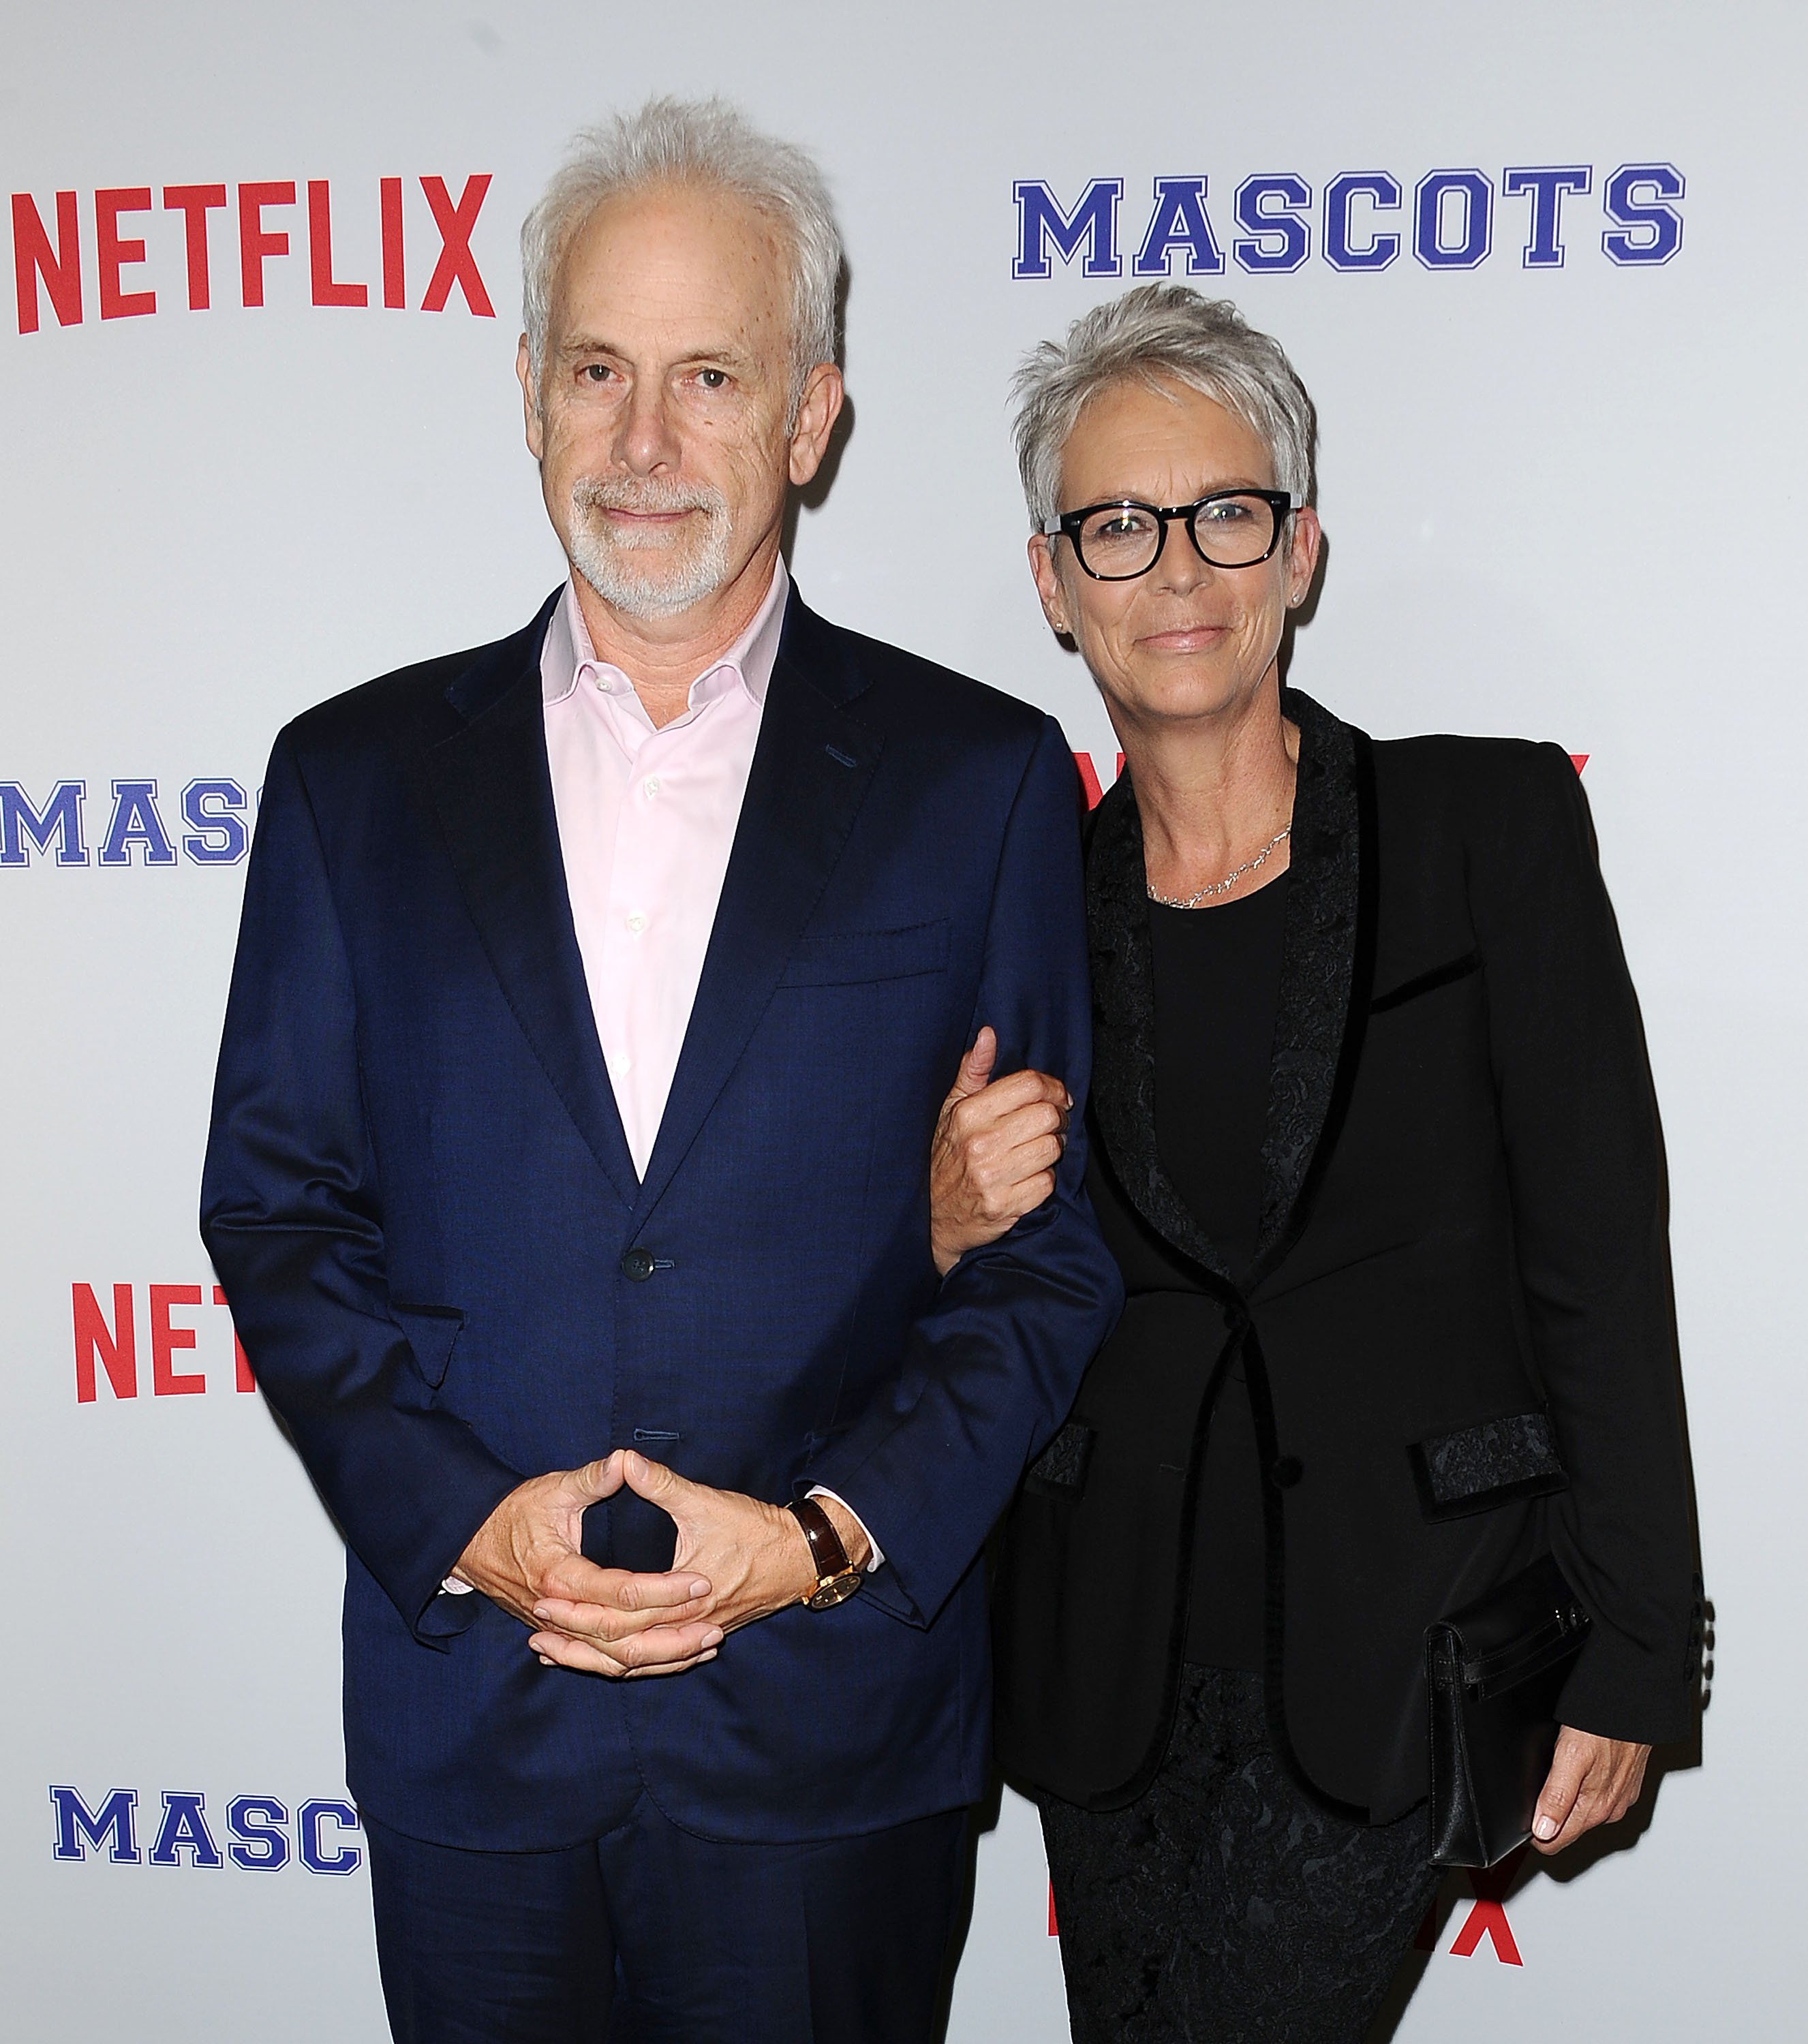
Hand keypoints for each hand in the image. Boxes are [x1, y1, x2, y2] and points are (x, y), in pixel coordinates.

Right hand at [455, 1452, 723, 1678]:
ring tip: (705, 1645)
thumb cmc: (513, 1512)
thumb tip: (625, 1460)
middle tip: (713, 1618)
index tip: (700, 1579)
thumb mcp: (552, 1489)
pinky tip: (671, 1660)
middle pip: (622, 1636)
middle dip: (671, 1631)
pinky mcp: (561, 1635)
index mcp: (560, 1575)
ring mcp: (558, 1629)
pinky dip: (638, 1664)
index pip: (620, 1592)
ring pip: (615, 1658)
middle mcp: (559, 1611)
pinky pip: (602, 1662)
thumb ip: (591, 1478)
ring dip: (662, 1655)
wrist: (471, 1542)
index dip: (663, 1589)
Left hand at [529, 1453, 871, 1674]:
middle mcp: (685, 1623)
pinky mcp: (701, 1634)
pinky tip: (603, 1659)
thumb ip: (660, 1483)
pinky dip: (625, 1664)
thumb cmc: (755, 1528)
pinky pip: (657, 1663)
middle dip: (576, 1640)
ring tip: (553, 1654)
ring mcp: (694, 1633)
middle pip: (621, 1646)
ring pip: (636, 1663)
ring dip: (593, 1660)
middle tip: (536, 1632)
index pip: (620, 1611)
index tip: (544, 1597)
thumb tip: (622, 1460)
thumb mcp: (704, 1501)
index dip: (579, 1607)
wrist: (799, 1556)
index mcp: (681, 1593)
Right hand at [929, 1026, 1070, 1274]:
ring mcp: (992, 1176)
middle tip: (1049, 1125)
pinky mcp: (1005, 1206)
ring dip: (1051, 1150)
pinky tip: (1027, 1177)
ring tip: (1035, 1151)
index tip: (1056, 1096)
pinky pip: (1048, 1183)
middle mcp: (980, 1143)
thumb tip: (988, 1035)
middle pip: (1047, 1116)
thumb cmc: (944, 1157)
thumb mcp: (950, 1110)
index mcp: (968, 1114)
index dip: (1052, 1087)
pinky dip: (1044, 1180)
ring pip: (1052, 1149)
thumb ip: (972, 1072)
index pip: (1029, 1085)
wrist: (931, 1217)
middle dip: (1056, 1119)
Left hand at [1531, 1727, 1651, 1851]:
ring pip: (1583, 1815)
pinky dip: (1583, 1792)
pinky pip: (1598, 1799)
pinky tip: (1576, 1775)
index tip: (1519, 1823)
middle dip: (1546, 1823)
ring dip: (1565, 1807)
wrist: (1636, 1705)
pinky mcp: (1625, 1786)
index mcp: (1595, 1808)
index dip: (1533, 1835)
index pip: (1555, 1841)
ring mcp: (1619, 1799)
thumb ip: (1556, 1796)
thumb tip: (1542, 1831)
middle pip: (1568, 1830)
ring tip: (1550, 1786)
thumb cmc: (1604, 1725)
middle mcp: (1610, 1810)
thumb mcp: (1570, 1756)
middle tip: (1529, 1801)